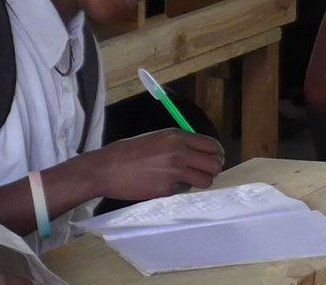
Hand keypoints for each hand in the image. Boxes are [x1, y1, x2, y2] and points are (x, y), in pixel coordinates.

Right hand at [78, 128, 223, 200]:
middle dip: (213, 170)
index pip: (212, 145)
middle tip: (205, 173)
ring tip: (186, 180)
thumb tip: (199, 153)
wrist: (107, 169)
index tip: (215, 160)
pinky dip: (179, 189)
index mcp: (177, 136)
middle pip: (214, 164)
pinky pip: (185, 190)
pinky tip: (164, 184)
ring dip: (199, 182)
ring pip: (205, 180)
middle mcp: (179, 151)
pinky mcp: (167, 188)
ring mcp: (174, 171)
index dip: (217, 154)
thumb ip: (179, 143)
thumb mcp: (157, 138)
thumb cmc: (129, 152)